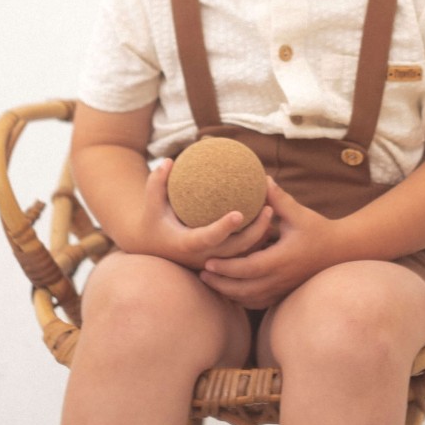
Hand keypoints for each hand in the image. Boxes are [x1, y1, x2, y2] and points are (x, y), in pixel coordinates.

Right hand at [132, 159, 274, 270]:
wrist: (152, 248)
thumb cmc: (152, 221)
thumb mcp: (150, 204)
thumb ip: (156, 183)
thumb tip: (169, 161)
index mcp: (187, 244)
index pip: (209, 238)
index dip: (224, 228)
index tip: (239, 213)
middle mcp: (203, 257)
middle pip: (235, 249)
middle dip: (255, 232)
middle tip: (270, 209)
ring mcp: (213, 263)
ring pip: (244, 255)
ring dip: (260, 237)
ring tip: (274, 213)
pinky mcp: (219, 262)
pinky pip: (243, 254)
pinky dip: (256, 241)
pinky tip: (268, 221)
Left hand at [198, 178, 342, 308]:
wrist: (339, 251)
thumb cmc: (318, 230)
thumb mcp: (299, 214)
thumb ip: (278, 199)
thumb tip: (261, 178)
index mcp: (282, 259)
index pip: (248, 268)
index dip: (226, 268)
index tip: (207, 261)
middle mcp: (281, 278)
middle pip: (244, 289)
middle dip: (220, 283)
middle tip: (201, 273)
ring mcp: (282, 289)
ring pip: (250, 299)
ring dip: (228, 293)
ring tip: (210, 281)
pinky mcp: (284, 293)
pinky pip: (259, 303)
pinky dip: (242, 299)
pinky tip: (229, 291)